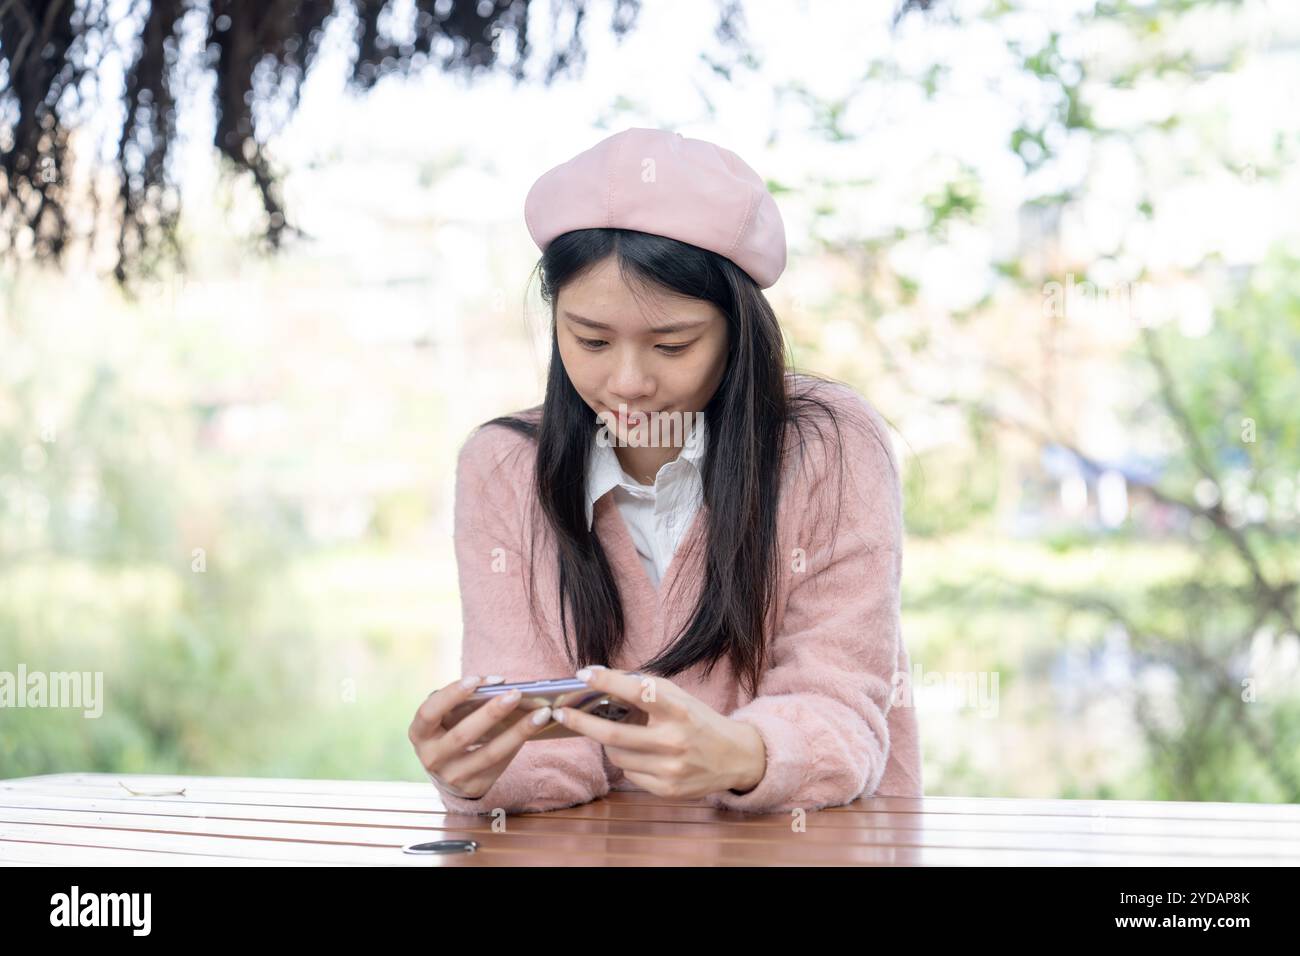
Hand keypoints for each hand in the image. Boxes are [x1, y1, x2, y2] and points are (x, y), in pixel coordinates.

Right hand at [408, 675, 554, 798]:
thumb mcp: (446, 717)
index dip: (451, 695)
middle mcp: (431, 757)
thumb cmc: (449, 729)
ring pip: (489, 754)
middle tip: (516, 694)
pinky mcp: (473, 787)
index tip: (475, 680)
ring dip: (518, 732)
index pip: (429, 712)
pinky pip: (500, 764)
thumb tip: (499, 686)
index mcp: (419, 733)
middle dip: (491, 713)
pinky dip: (518, 744)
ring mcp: (451, 776)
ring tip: (541, 713)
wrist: (447, 771)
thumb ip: (463, 701)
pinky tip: (535, 728)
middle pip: (463, 735)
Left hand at [554, 666, 766, 798]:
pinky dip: (627, 761)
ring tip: (616, 733)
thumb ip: (645, 688)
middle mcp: (674, 741)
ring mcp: (670, 770)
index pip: (639, 692)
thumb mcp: (679, 697)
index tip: (584, 674)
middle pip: (614, 735)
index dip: (608, 682)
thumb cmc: (699, 720)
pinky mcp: (667, 790)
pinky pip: (629, 774)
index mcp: (679, 711)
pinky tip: (640, 754)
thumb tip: (601, 678)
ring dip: (608, 743)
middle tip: (561, 713)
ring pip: (617, 757)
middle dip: (582, 722)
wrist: (735, 757)